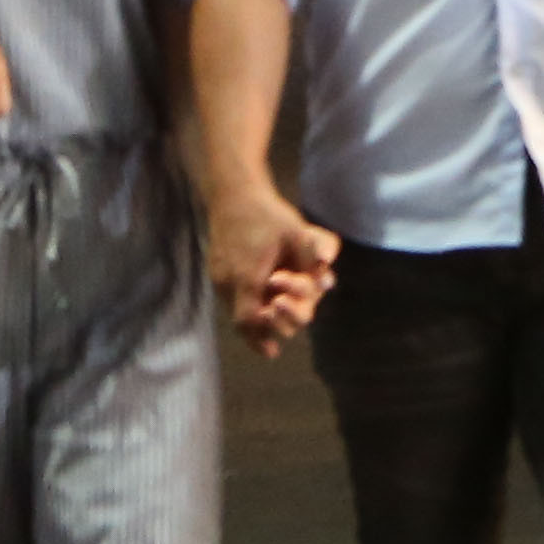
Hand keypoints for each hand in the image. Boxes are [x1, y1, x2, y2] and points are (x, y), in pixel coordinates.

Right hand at [206, 175, 338, 356]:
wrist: (233, 191)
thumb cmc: (267, 214)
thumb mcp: (296, 233)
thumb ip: (312, 260)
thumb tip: (328, 282)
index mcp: (246, 277)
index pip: (249, 321)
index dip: (260, 339)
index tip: (273, 351)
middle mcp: (226, 282)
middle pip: (241, 320)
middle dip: (260, 330)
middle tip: (273, 341)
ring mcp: (217, 276)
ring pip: (234, 308)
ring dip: (252, 317)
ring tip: (269, 321)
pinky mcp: (215, 268)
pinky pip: (230, 295)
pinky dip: (245, 302)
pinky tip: (259, 298)